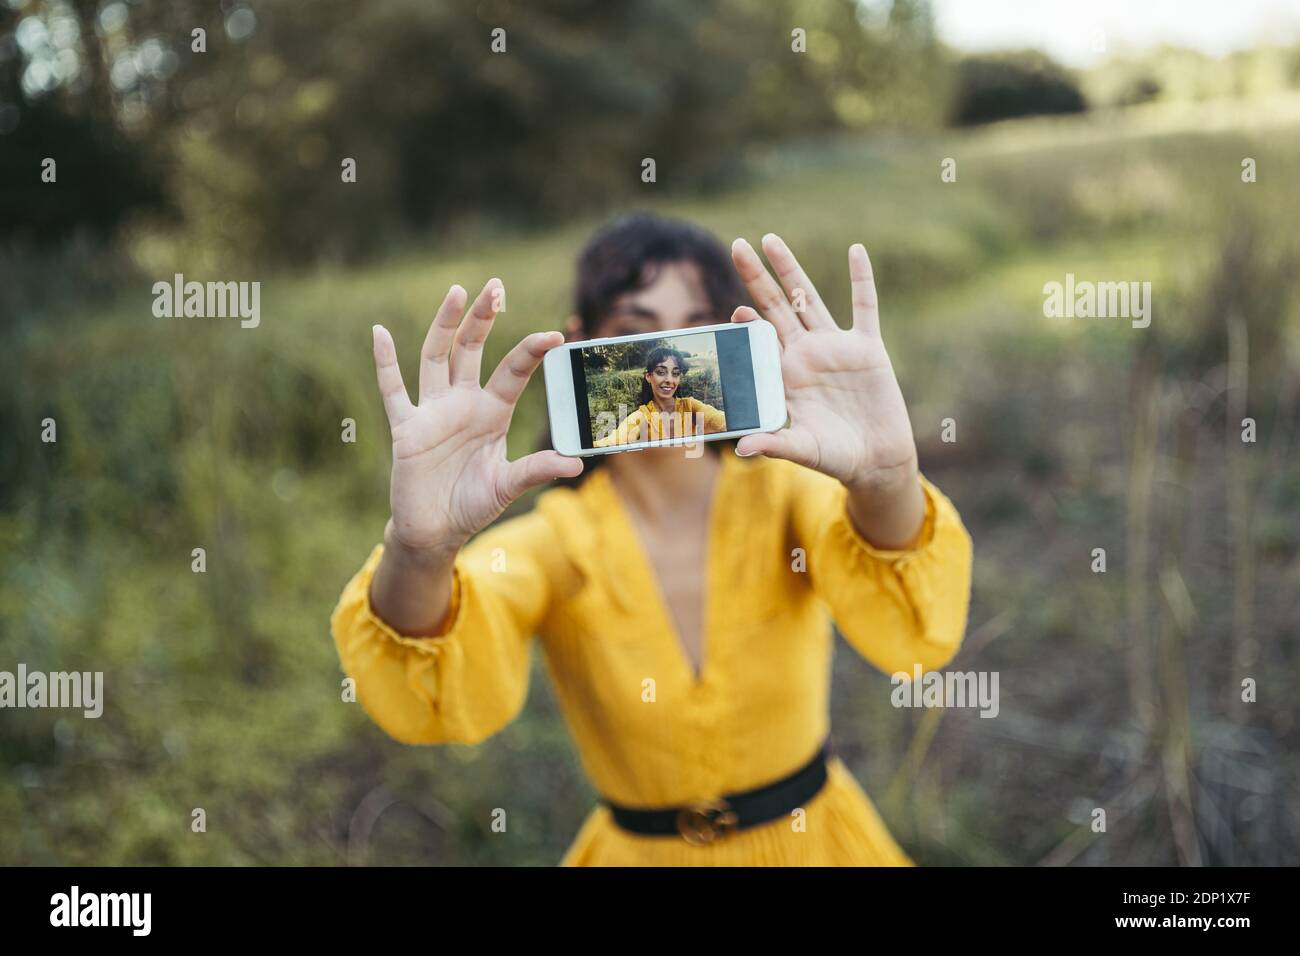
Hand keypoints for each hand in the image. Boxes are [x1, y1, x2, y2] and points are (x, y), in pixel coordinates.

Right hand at [371, 279, 582, 556]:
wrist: (435, 530)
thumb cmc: (473, 504)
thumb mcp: (508, 486)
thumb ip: (535, 470)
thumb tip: (575, 465)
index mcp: (493, 413)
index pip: (513, 372)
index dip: (530, 352)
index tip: (553, 334)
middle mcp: (463, 403)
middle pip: (472, 350)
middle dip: (482, 319)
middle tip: (495, 287)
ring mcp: (433, 411)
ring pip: (436, 358)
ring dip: (444, 325)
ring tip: (456, 292)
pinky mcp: (406, 427)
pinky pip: (393, 390)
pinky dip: (384, 363)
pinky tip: (379, 332)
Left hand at [729, 234, 924, 547]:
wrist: (875, 460)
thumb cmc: (834, 458)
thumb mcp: (803, 450)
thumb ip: (775, 444)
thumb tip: (742, 449)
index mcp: (785, 376)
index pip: (760, 340)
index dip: (747, 323)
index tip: (736, 311)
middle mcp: (806, 354)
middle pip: (776, 306)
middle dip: (757, 277)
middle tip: (737, 246)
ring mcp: (835, 347)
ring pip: (808, 299)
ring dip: (791, 270)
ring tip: (771, 240)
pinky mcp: (867, 348)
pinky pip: (864, 307)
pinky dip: (861, 279)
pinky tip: (856, 251)